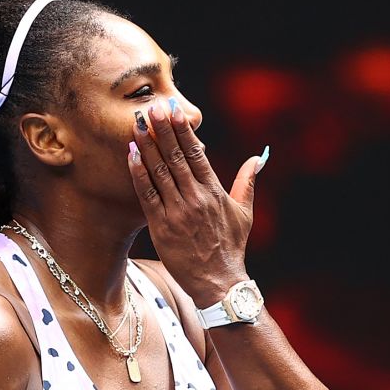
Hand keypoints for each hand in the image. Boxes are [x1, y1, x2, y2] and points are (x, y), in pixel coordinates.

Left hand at [127, 98, 264, 306]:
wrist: (219, 281)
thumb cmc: (231, 247)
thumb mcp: (244, 212)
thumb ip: (247, 181)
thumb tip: (258, 157)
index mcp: (215, 191)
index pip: (197, 153)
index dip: (183, 131)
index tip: (174, 110)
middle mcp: (196, 198)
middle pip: (175, 157)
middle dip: (162, 130)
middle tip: (150, 108)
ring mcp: (178, 212)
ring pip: (159, 172)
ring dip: (147, 146)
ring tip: (136, 125)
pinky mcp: (162, 226)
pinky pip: (147, 195)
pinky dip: (138, 174)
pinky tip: (131, 155)